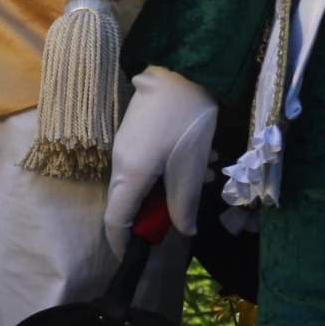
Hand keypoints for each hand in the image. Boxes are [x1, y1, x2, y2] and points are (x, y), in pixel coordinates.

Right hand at [103, 67, 217, 257]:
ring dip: (174, 185)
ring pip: (145, 178)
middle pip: (131, 201)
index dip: (123, 243)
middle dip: (160, 211)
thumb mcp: (190, 168)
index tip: (134, 256)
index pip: (115, 220)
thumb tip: (183, 231)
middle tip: (189, 210)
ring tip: (209, 174)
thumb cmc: (186, 121)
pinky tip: (205, 155)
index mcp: (129, 175)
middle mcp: (120, 161)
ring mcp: (126, 143)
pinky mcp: (136, 130)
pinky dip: (172, 167)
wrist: (182, 68)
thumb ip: (184, 205)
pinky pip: (149, 161)